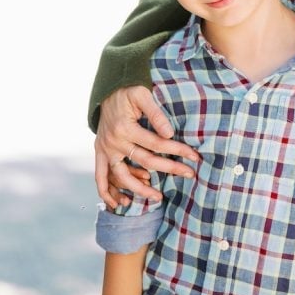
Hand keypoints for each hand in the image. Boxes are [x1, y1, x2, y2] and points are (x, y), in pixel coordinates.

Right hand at [95, 86, 199, 207]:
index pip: (157, 143)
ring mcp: (105, 150)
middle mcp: (114, 142)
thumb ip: (155, 113)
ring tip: (158, 197)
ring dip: (140, 190)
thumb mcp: (142, 94)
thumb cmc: (128, 91)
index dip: (177, 150)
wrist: (106, 90)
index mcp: (125, 127)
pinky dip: (107, 193)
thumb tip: (169, 133)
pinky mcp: (100, 153)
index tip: (194, 156)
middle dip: (170, 168)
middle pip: (145, 161)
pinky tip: (120, 204)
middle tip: (190, 174)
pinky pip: (100, 177)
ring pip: (122, 177)